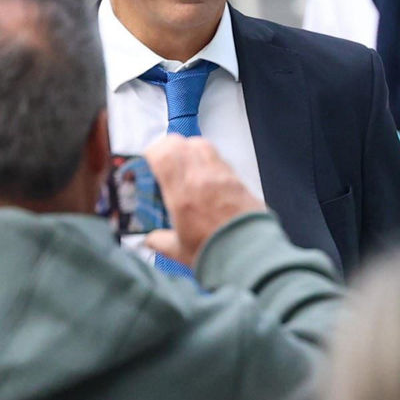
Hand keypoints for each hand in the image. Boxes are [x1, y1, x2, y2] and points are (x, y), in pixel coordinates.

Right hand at [142, 135, 265, 267]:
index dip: (152, 152)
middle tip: (165, 162)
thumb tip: (150, 239)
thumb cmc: (215, 253)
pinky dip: (210, 162)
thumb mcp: (179, 251)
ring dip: (191, 150)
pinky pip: (221, 160)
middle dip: (169, 148)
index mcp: (183, 192)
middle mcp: (203, 178)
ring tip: (186, 167)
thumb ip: (160, 241)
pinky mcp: (240, 180)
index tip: (148, 160)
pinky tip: (207, 180)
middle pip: (183, 143)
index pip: (163, 153)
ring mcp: (224, 176)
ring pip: (203, 145)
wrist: (252, 256)